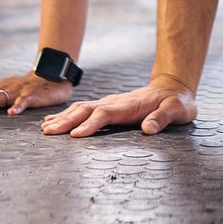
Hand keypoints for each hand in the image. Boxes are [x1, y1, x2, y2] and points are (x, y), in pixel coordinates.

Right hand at [38, 80, 195, 136]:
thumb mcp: (177, 110)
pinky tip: (55, 122)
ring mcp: (110, 103)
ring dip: (63, 118)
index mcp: (129, 105)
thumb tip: (148, 129)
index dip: (90, 124)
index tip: (76, 135)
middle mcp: (115, 102)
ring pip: (81, 108)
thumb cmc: (177, 102)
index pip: (105, 113)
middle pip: (86, 110)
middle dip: (67, 121)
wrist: (173, 88)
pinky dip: (67, 115)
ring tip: (45, 128)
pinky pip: (84, 110)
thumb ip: (163, 118)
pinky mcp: (108, 107)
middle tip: (48, 132)